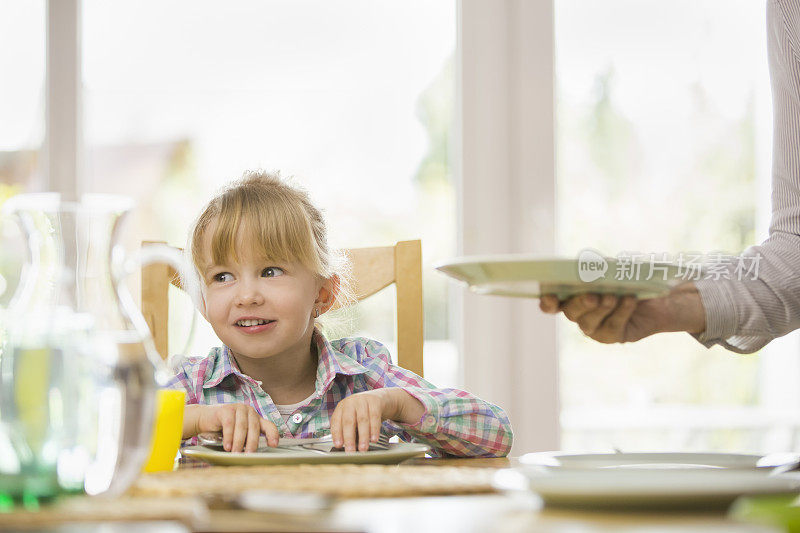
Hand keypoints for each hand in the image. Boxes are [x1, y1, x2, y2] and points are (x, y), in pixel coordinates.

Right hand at [188, 403, 278, 452]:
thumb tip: (252, 456)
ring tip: (235, 453)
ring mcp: (238, 408)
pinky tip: (227, 446)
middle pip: (254, 428)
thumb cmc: (222, 429)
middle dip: (252, 443)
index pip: (269, 425)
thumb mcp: (238, 434)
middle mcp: (249, 411)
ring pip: (242, 427)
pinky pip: (229, 424)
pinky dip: (229, 437)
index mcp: (255, 418)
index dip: (273, 435)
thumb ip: (246, 440)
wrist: (203, 419)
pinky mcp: (226, 409)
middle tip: (249, 456)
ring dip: (239, 442)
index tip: (274, 445)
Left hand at [329, 389, 423, 451]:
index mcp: (341, 407)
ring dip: (363, 436)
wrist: (380, 398)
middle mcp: (350, 402)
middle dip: (349, 438)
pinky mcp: (375, 402)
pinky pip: (375, 417)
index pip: (336, 421)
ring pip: (362, 420)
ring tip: (363, 449)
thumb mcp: (353, 417)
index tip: (338, 446)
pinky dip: (374, 430)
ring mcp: (363, 400)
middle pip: (348, 421)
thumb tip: (347, 447)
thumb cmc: (363, 412)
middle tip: (351, 451)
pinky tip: (374, 439)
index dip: (337, 434)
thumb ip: (349, 430)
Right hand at [539, 282, 704, 342]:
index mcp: (572, 296)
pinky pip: (613, 327)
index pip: (552, 304)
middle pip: (570, 313)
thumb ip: (597, 268)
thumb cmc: (630, 277)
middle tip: (591, 295)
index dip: (547, 302)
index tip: (549, 295)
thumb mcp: (612, 268)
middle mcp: (580, 315)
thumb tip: (589, 268)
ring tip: (612, 296)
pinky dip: (621, 312)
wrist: (661, 294)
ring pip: (589, 323)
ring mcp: (596, 328)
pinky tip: (629, 300)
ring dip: (600, 309)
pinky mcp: (614, 336)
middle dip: (579, 303)